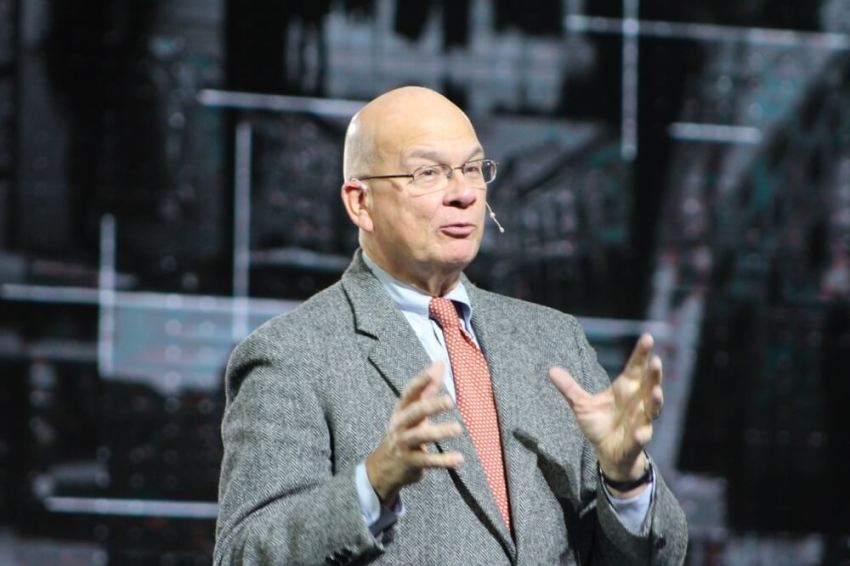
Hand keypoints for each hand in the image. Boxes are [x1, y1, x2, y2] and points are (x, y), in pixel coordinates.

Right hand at [366, 361, 463, 505]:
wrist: (384, 467)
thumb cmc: (403, 433)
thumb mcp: (412, 410)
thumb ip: (428, 388)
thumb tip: (439, 362)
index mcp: (402, 409)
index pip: (410, 391)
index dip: (421, 380)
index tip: (435, 369)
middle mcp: (401, 424)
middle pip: (414, 412)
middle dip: (431, 406)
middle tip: (450, 401)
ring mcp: (404, 443)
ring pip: (421, 436)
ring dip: (439, 432)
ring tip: (457, 429)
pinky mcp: (410, 462)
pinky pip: (427, 460)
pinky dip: (443, 460)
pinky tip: (459, 458)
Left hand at [548, 334, 662, 485]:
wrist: (608, 453)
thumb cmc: (600, 425)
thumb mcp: (581, 404)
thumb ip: (569, 387)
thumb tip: (551, 369)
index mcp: (625, 389)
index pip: (635, 368)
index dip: (641, 354)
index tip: (647, 337)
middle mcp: (637, 402)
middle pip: (649, 385)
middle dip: (654, 374)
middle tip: (656, 361)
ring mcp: (640, 421)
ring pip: (652, 409)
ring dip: (655, 400)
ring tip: (656, 391)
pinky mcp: (636, 440)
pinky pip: (641, 436)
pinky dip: (641, 433)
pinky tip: (641, 432)